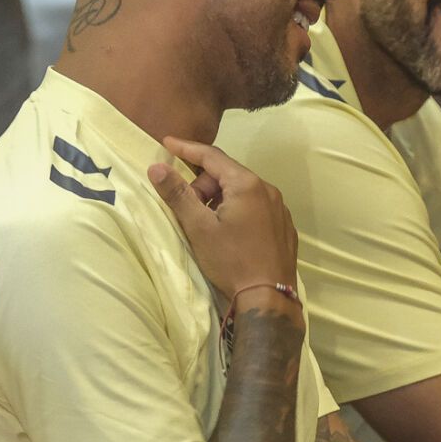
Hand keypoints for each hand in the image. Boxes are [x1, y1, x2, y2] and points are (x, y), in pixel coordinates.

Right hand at [147, 136, 298, 303]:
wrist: (268, 298)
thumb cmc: (231, 260)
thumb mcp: (198, 228)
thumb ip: (177, 194)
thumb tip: (156, 167)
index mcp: (246, 184)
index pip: (211, 156)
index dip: (186, 148)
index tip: (167, 143)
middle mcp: (267, 189)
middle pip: (227, 175)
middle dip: (202, 186)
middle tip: (187, 210)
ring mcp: (279, 208)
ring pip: (242, 192)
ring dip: (220, 200)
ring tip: (208, 226)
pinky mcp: (284, 227)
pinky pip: (256, 207)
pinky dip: (238, 211)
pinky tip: (230, 235)